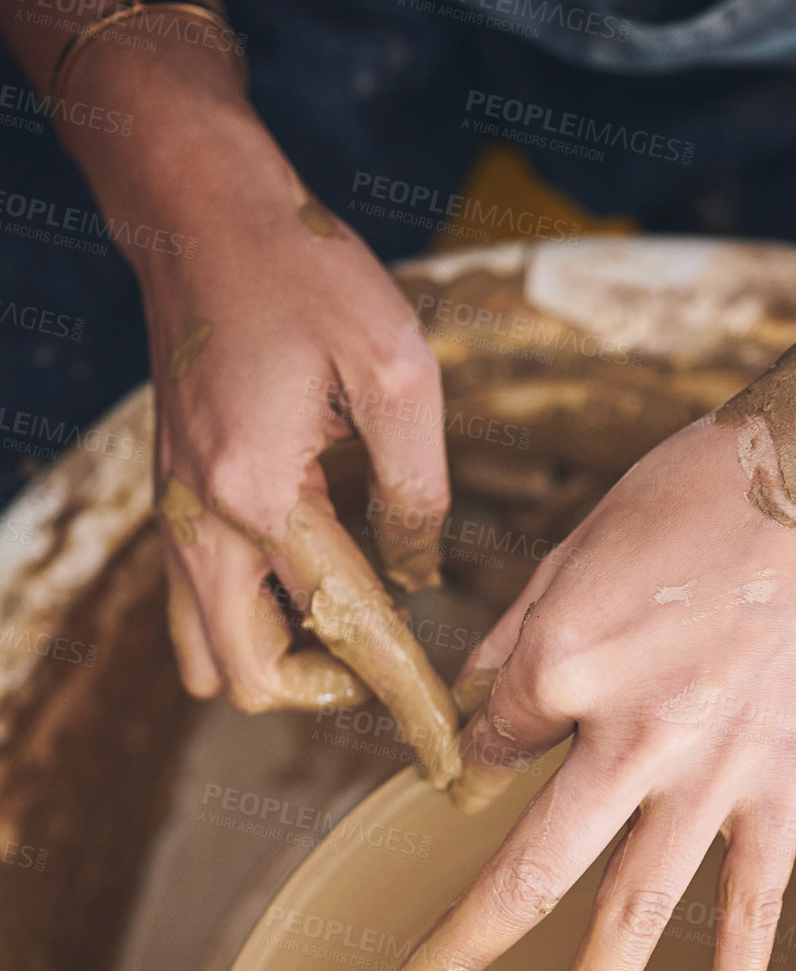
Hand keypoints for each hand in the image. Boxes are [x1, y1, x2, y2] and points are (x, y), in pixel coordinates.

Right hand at [137, 118, 458, 781]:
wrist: (201, 214)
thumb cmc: (306, 274)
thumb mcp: (400, 372)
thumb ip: (418, 493)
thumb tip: (418, 578)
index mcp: (265, 495)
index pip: (346, 630)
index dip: (404, 700)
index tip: (447, 756)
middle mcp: (203, 524)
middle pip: (247, 681)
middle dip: (326, 692)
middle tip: (390, 656)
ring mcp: (176, 519)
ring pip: (205, 657)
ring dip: (278, 664)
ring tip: (348, 624)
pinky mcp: (173, 505)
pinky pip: (195, 609)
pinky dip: (250, 625)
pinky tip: (308, 584)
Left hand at [382, 414, 795, 970]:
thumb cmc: (698, 489)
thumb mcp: (578, 543)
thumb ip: (518, 639)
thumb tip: (474, 712)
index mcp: (563, 662)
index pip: (490, 745)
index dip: (489, 745)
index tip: (514, 731)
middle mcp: (627, 737)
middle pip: (527, 871)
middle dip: (458, 948)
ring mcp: (711, 773)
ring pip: (633, 913)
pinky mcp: (784, 785)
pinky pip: (757, 902)